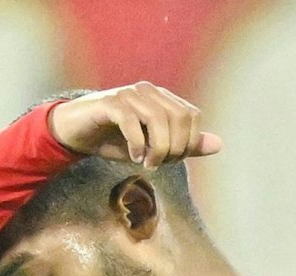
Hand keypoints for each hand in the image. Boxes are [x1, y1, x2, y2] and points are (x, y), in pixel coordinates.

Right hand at [48, 82, 223, 168]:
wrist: (76, 132)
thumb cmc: (116, 139)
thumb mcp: (154, 147)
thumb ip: (185, 146)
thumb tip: (219, 144)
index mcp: (163, 98)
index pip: (192, 116)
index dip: (188, 143)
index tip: (171, 160)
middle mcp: (149, 91)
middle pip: (179, 117)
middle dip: (174, 148)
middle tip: (158, 164)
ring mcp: (129, 94)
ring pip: (158, 118)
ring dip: (156, 148)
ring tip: (146, 163)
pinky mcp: (110, 103)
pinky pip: (132, 121)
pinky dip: (137, 143)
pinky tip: (132, 155)